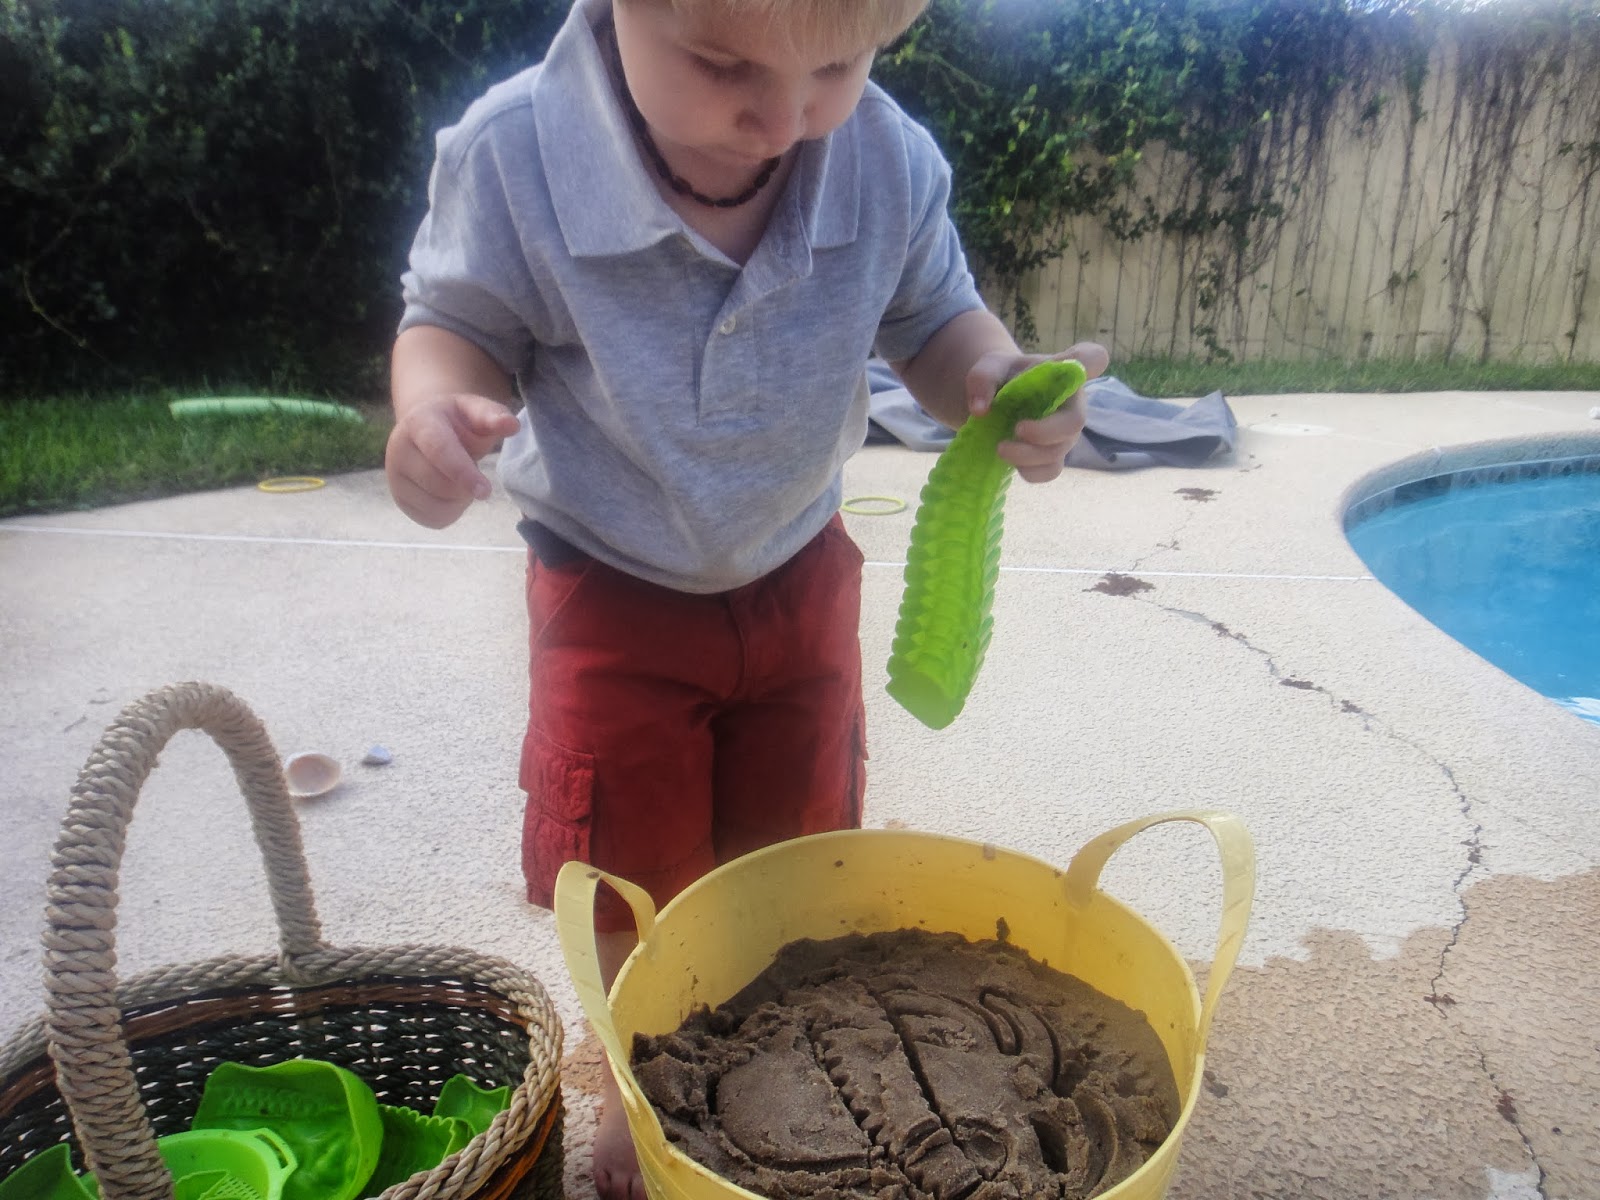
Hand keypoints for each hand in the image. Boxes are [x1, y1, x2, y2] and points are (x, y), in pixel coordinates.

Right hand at [385, 393, 520, 527]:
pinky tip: (450, 493)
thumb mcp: (475, 411)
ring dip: (459, 500)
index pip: (439, 451)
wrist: (429, 432)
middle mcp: (398, 449)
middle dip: (466, 485)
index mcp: (418, 422)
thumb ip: (493, 416)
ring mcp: (394, 477)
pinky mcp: (400, 500)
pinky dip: (451, 512)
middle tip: (473, 469)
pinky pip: (433, 519)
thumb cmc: (458, 422)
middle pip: (440, 484)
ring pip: (437, 506)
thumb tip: (512, 425)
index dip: (463, 473)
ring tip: (458, 478)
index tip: (485, 491)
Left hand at [966, 342, 1109, 483]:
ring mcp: (1064, 432)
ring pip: (1058, 451)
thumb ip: (982, 379)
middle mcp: (1071, 402)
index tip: (1079, 367)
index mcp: (1062, 371)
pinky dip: (1029, 471)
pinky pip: (1050, 471)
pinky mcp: (1053, 454)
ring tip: (1000, 447)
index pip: (1092, 358)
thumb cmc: (1004, 377)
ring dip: (1027, 455)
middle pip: (1074, 422)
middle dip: (1044, 432)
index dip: (1091, 361)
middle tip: (1017, 429)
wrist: (999, 400)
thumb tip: (980, 410)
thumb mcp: (989, 367)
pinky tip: (1011, 462)